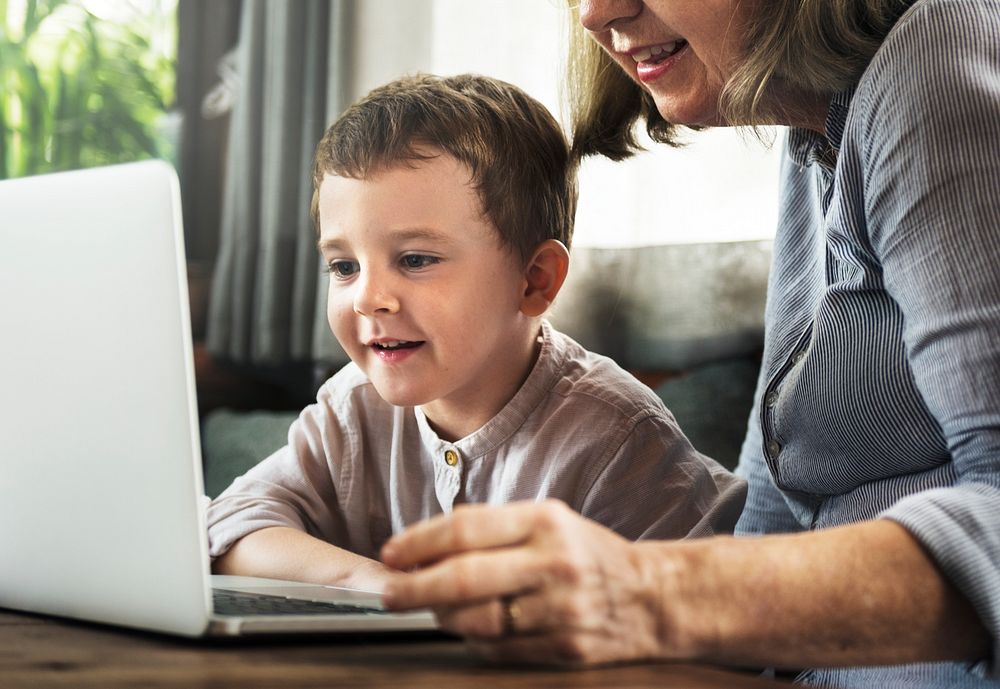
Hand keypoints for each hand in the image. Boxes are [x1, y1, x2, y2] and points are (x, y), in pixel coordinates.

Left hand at [380, 500, 676, 664]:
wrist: (654, 598)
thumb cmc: (588, 554)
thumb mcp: (549, 521)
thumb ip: (493, 527)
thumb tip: (426, 543)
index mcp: (546, 521)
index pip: (467, 528)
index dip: (420, 542)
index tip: (391, 554)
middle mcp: (554, 562)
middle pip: (464, 578)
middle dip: (415, 588)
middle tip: (388, 594)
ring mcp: (560, 609)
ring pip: (477, 620)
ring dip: (442, 618)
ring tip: (431, 610)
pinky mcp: (565, 648)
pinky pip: (500, 650)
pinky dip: (474, 641)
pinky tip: (468, 630)